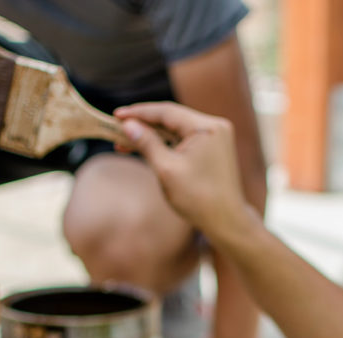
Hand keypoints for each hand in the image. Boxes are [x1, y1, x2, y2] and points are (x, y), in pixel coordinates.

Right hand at [113, 102, 251, 241]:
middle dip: (144, 124)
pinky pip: (184, 139)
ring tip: (125, 141)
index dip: (139, 113)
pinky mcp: (213, 147)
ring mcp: (216, 136)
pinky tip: (146, 148)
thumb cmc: (198, 199)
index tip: (117, 115)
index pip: (166, 111)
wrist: (226, 220)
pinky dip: (166, 143)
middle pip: (171, 118)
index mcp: (207, 128)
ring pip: (176, 129)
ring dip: (152, 135)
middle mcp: (215, 126)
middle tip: (117, 127)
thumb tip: (128, 125)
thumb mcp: (166, 170)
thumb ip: (147, 143)